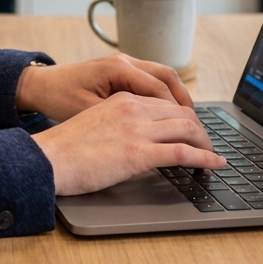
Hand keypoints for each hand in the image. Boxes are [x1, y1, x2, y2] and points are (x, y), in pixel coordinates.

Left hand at [16, 53, 192, 121]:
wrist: (39, 86)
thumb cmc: (59, 99)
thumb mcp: (88, 113)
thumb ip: (121, 122)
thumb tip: (151, 137)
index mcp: (118, 68)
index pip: (160, 89)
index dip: (179, 113)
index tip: (192, 133)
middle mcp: (124, 61)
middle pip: (168, 78)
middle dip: (186, 104)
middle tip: (198, 130)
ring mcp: (123, 64)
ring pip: (162, 78)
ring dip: (177, 99)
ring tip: (190, 125)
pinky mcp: (120, 72)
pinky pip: (150, 81)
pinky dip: (163, 97)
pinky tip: (168, 116)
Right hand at [31, 92, 223, 194]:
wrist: (48, 158)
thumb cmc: (65, 147)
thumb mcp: (95, 122)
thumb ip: (118, 123)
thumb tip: (135, 137)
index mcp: (121, 99)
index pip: (165, 102)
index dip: (184, 117)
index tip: (191, 130)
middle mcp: (132, 108)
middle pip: (182, 112)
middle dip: (200, 128)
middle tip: (206, 144)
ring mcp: (137, 129)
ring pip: (188, 128)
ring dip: (206, 143)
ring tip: (213, 155)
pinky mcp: (139, 153)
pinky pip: (184, 152)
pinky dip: (205, 158)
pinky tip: (214, 164)